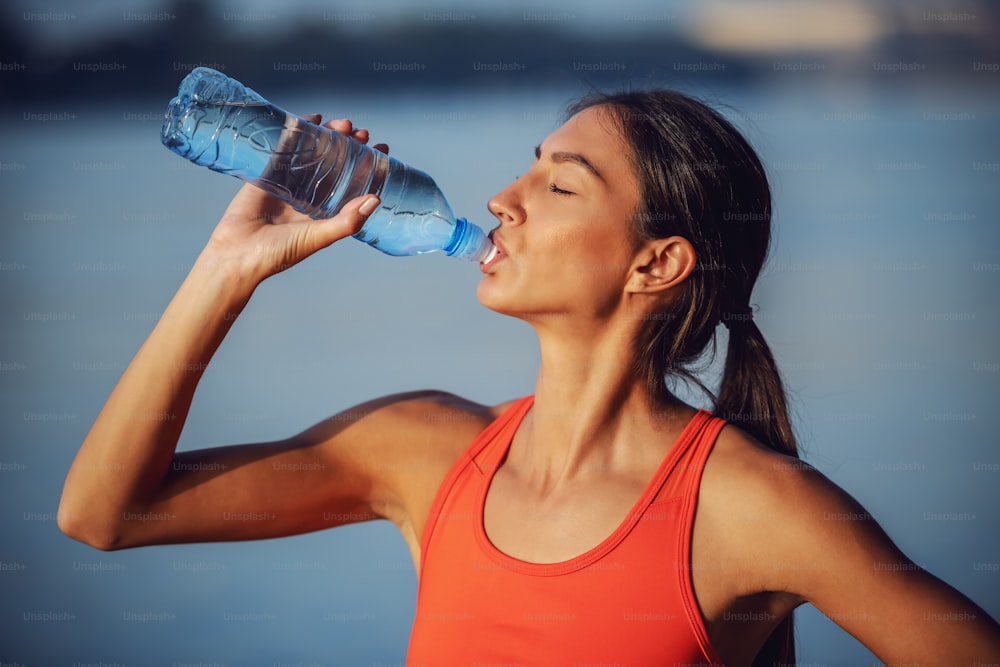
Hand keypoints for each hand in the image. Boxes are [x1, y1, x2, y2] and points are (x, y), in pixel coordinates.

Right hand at [205, 117, 389, 281]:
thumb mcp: (318, 237)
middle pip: (336, 164)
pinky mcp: (268, 173)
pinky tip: (312, 119)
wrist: (237, 253)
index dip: (368, 166)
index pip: (353, 183)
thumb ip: (346, 221)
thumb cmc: (279, 252)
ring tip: (342, 123)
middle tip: (360, 132)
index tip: (382, 149)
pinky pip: (286, 148)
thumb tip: (375, 199)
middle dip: (350, 146)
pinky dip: (299, 131)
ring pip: (314, 153)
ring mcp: (289, 183)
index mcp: (326, 212)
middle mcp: (310, 195)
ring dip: (329, 136)